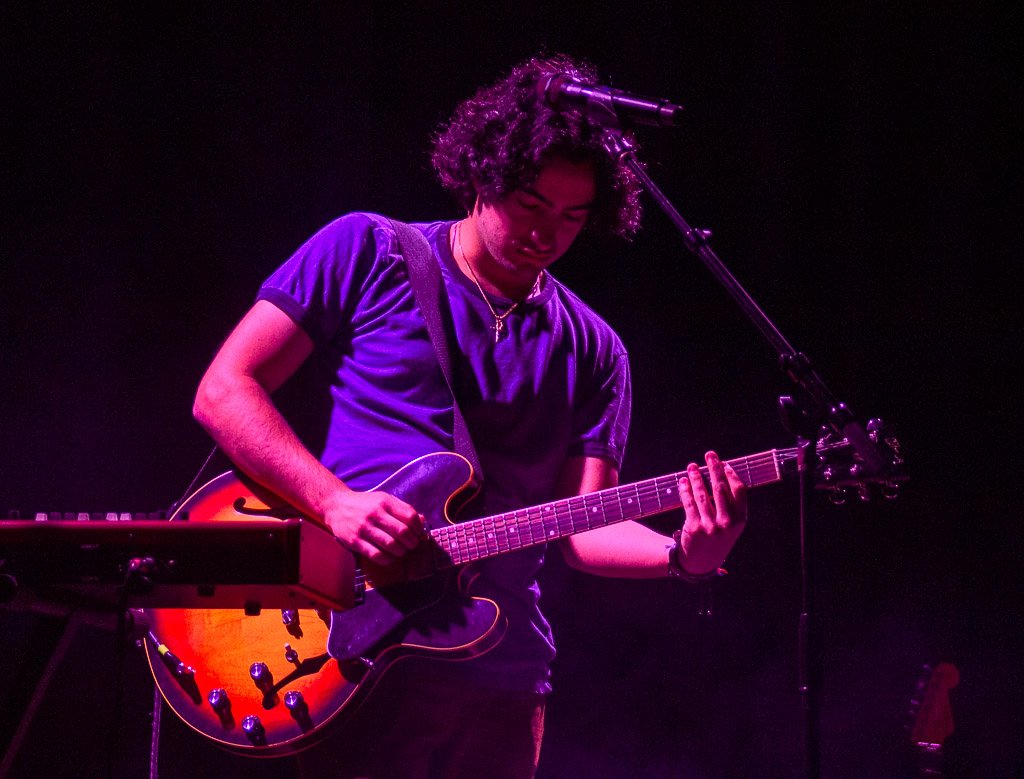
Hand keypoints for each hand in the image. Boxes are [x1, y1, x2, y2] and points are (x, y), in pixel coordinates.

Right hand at [322, 489, 424, 563]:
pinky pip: (376, 555)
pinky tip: (390, 556)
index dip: (419, 528)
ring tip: (401, 551)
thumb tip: (423, 521)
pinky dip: (388, 559)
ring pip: (391, 545)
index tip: (419, 534)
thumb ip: (403, 509)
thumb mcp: (384, 499)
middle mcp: (374, 514)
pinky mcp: (355, 541)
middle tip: (412, 545)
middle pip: (402, 532)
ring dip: (401, 551)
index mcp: (384, 502)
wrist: (337, 506)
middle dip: (412, 542)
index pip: (410, 516)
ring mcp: (364, 529)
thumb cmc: (365, 504)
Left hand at [676, 451, 747, 573]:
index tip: (725, 464)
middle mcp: (727, 523)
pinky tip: (683, 481)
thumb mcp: (730, 526)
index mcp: (740, 521)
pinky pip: (689, 503)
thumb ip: (731, 506)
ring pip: (702, 494)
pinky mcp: (694, 527)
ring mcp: (710, 526)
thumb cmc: (717, 539)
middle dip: (714, 468)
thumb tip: (723, 475)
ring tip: (692, 466)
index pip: (739, 491)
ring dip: (696, 477)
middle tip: (709, 455)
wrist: (701, 563)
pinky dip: (685, 490)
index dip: (731, 475)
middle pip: (720, 489)